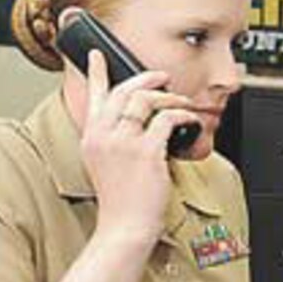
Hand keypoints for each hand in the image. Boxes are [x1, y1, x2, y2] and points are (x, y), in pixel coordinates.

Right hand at [80, 50, 200, 243]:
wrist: (125, 226)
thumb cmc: (122, 201)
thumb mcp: (107, 165)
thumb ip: (117, 141)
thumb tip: (143, 122)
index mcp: (91, 138)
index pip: (93, 96)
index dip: (96, 72)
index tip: (97, 54)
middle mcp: (103, 136)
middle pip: (122, 91)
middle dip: (146, 79)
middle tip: (162, 77)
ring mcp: (123, 142)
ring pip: (146, 100)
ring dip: (169, 97)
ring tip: (181, 102)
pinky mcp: (146, 151)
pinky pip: (168, 119)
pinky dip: (183, 116)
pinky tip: (190, 121)